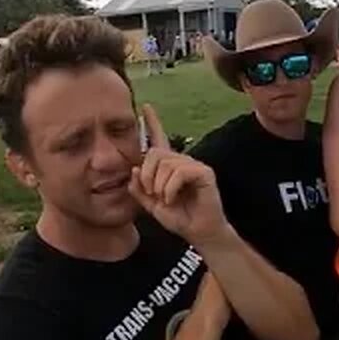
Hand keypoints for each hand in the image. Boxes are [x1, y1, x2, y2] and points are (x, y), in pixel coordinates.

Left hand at [128, 104, 227, 244]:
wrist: (198, 233)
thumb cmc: (179, 218)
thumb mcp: (152, 205)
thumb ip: (140, 189)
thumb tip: (133, 170)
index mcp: (169, 167)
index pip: (159, 140)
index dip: (152, 123)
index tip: (144, 107)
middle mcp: (182, 162)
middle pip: (155, 153)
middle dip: (147, 175)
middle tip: (152, 193)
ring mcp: (194, 166)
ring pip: (165, 163)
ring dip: (159, 186)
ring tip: (165, 199)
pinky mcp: (204, 173)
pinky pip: (179, 172)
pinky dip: (170, 188)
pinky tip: (173, 199)